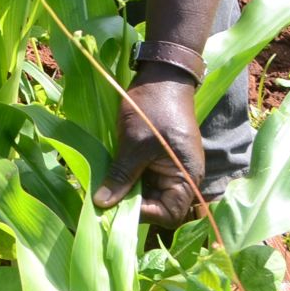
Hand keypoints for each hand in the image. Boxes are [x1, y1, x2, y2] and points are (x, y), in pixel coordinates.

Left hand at [96, 71, 205, 228]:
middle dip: (131, 205)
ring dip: (127, 192)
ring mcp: (169, 169)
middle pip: (157, 207)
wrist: (162, 76)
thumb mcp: (135, 142)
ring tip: (103, 188)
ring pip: (147, 194)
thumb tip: (102, 204)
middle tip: (103, 200)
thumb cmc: (153, 108)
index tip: (116, 207)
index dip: (144, 215)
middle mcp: (181, 178)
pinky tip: (109, 176)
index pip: (168, 214)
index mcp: (186, 177)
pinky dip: (127, 180)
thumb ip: (122, 175)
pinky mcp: (157, 160)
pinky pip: (143, 179)